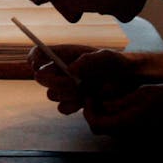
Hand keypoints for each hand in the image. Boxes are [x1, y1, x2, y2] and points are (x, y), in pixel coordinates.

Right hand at [28, 46, 162, 113]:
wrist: (128, 83)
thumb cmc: (116, 64)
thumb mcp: (106, 57)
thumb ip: (88, 60)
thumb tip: (70, 70)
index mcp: (63, 54)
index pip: (38, 53)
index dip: (34, 58)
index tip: (37, 64)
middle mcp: (60, 71)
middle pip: (40, 77)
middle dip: (52, 81)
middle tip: (70, 81)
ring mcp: (65, 88)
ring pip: (52, 95)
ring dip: (67, 94)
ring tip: (85, 90)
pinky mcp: (72, 103)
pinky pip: (62, 108)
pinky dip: (73, 106)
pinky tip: (86, 100)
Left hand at [80, 83, 162, 135]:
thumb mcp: (144, 94)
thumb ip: (121, 101)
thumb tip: (104, 105)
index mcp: (127, 123)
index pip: (95, 124)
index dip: (88, 111)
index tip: (90, 96)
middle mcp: (130, 135)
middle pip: (102, 128)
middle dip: (95, 112)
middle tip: (98, 95)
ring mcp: (137, 138)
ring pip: (112, 129)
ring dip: (107, 115)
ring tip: (112, 96)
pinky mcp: (143, 136)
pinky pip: (124, 129)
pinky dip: (118, 118)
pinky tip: (126, 104)